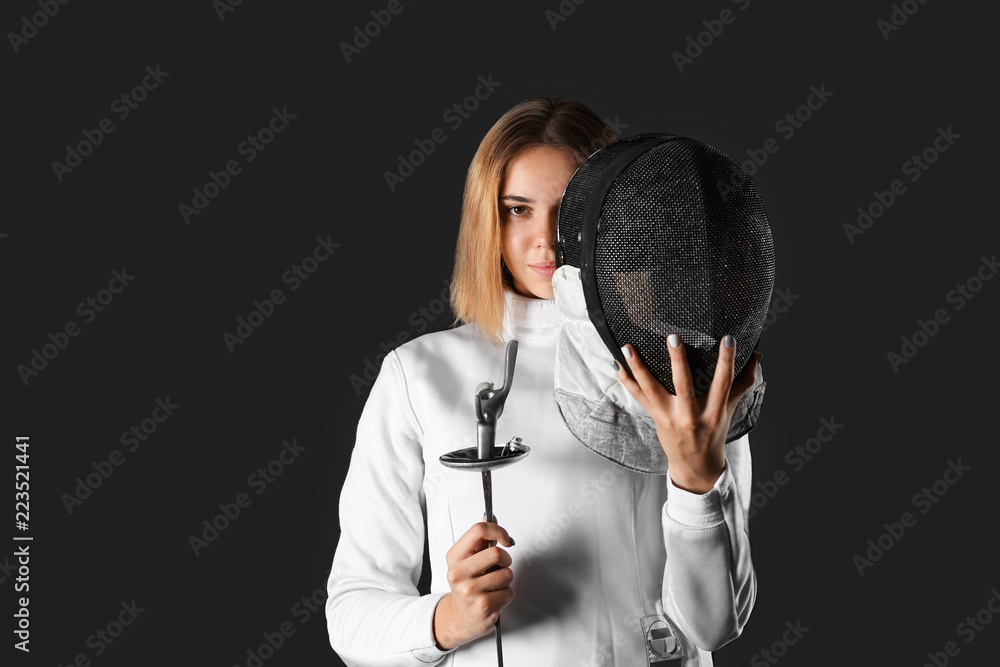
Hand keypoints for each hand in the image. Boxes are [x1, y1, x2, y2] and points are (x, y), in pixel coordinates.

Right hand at [432, 517, 514, 649]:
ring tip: (495, 584)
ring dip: (506, 579)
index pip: (478, 530)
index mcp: (454, 556)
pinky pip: (509, 592)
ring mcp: (470, 591)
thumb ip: (480, 538)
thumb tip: (490, 515)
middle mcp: (458, 573)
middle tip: (500, 566)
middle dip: (506, 560)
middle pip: (497, 553)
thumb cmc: (467, 583)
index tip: (505, 539)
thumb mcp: (468, 559)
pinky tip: (495, 597)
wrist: (460, 617)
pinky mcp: (483, 606)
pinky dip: (507, 594)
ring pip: (507, 574)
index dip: (498, 531)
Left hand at [614, 334, 759, 493]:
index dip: (727, 361)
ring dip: (639, 368)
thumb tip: (756, 355)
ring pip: (652, 390)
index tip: (728, 339)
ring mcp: (670, 417)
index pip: (724, 382)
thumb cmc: (714, 433)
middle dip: (678, 360)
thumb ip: (742, 382)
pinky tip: (617, 365)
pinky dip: (627, 381)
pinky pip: (638, 397)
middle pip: (684, 385)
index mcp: (714, 412)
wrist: (695, 466)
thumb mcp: (730, 409)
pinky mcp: (655, 418)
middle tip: (673, 337)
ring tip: (628, 348)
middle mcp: (691, 415)